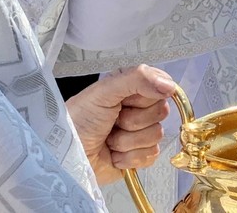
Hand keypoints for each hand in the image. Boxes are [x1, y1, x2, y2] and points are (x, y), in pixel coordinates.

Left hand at [65, 65, 174, 185]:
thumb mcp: (105, 91)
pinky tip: (113, 156)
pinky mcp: (138, 156)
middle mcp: (137, 108)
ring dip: (128, 141)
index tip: (126, 101)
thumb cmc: (79, 120)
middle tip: (113, 122)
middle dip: (134, 121)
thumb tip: (170, 86)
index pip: (161, 86)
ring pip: (156, 135)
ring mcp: (139, 133)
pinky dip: (130, 158)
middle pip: (160, 112)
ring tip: (108, 141)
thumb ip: (138, 78)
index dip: (147, 96)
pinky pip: (151, 155)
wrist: (66, 158)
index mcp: (131, 88)